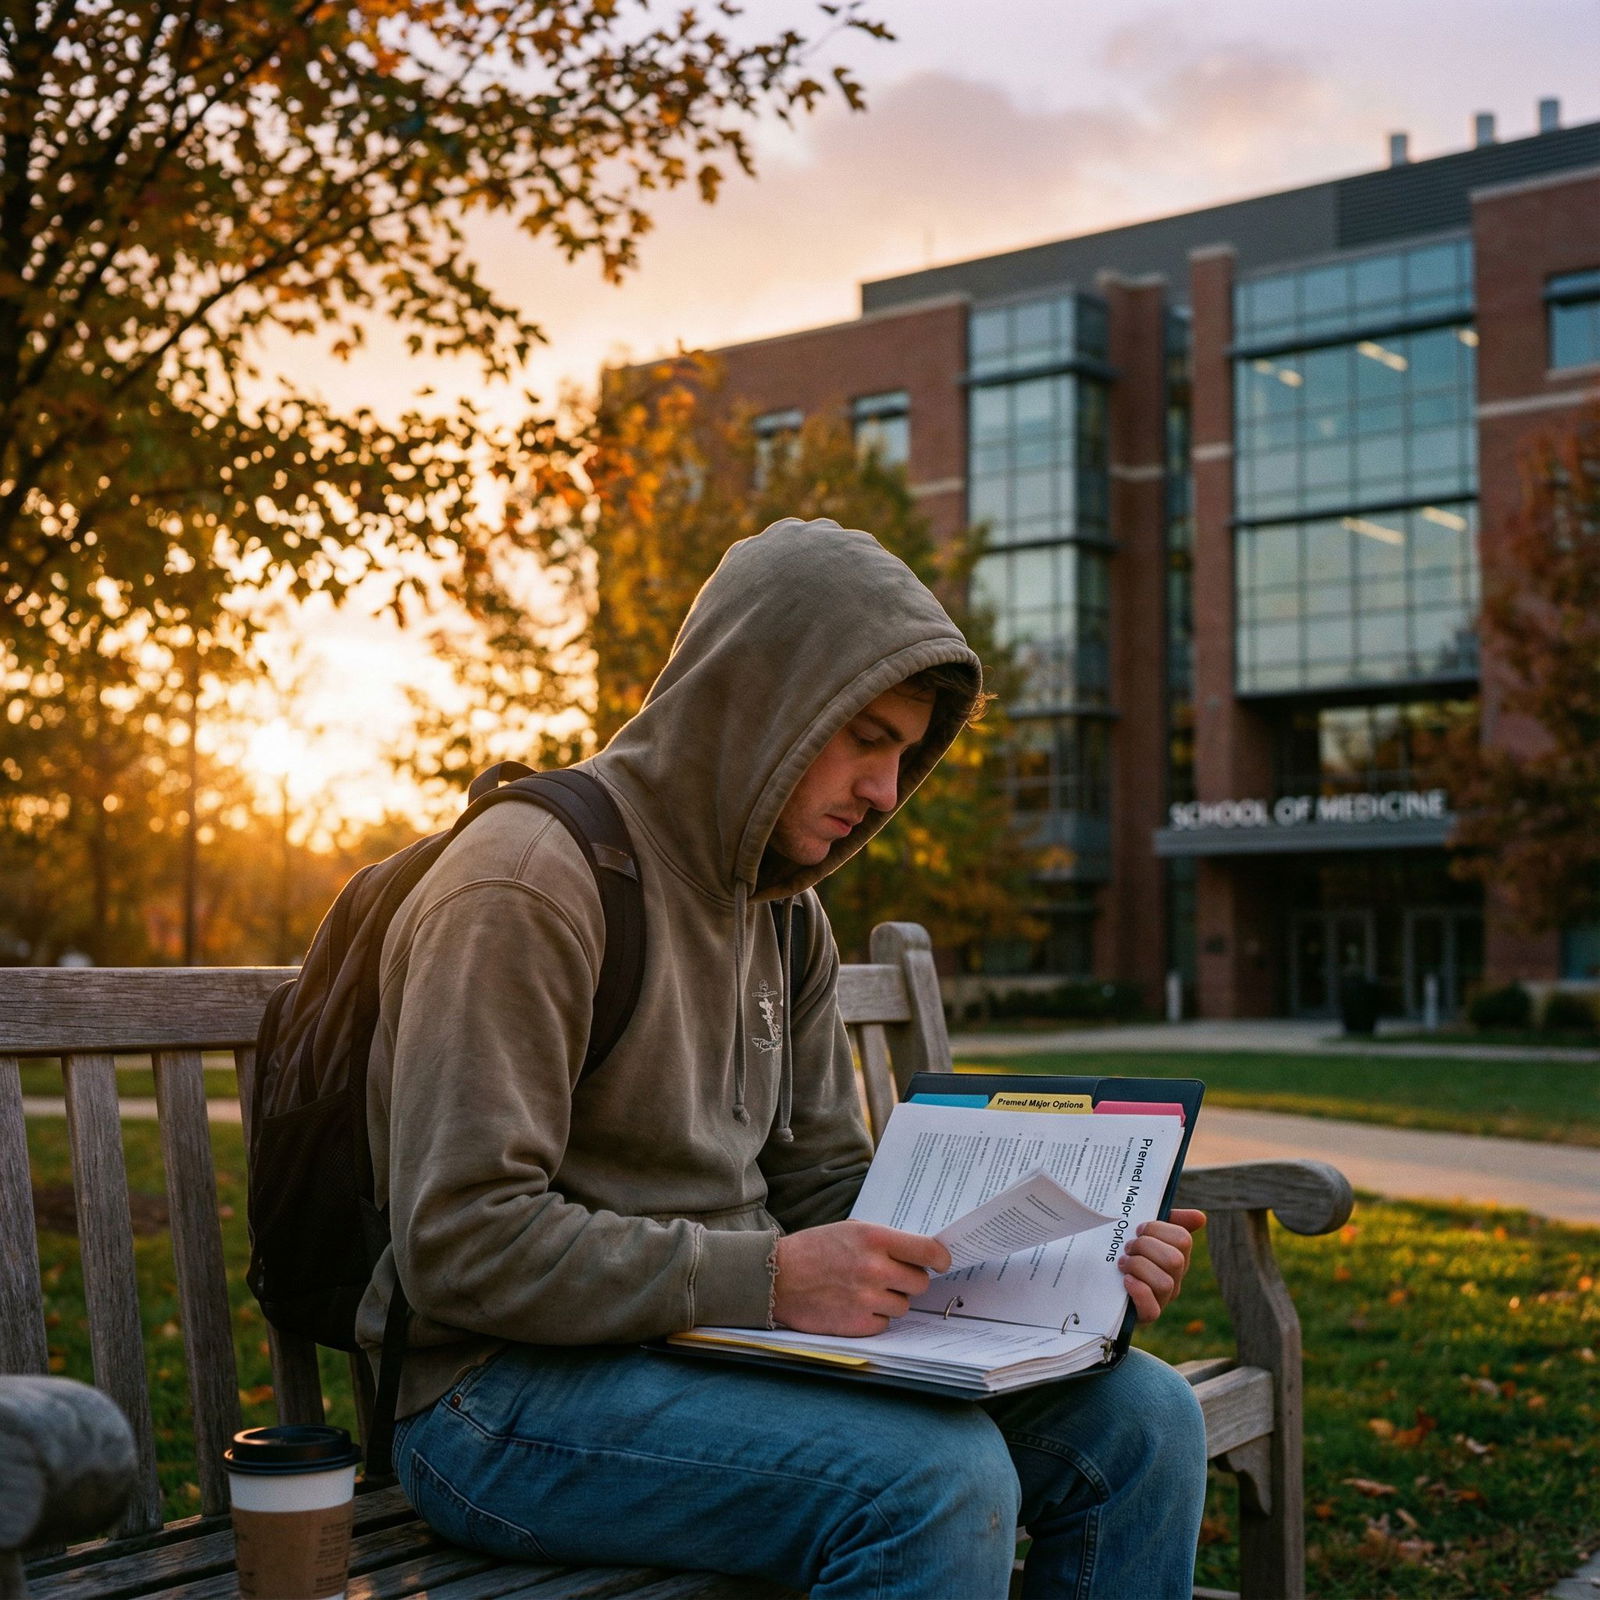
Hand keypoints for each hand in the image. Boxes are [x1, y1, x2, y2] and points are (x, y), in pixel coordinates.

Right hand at [773, 1221, 951, 1336]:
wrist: (776, 1277)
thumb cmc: (814, 1249)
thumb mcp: (851, 1231)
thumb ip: (885, 1241)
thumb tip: (920, 1253)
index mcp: (875, 1239)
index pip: (929, 1251)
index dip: (940, 1259)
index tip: (941, 1263)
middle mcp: (875, 1268)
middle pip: (920, 1283)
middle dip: (909, 1280)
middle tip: (889, 1277)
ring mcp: (866, 1298)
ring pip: (904, 1306)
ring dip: (890, 1300)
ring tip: (865, 1290)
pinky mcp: (857, 1324)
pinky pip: (884, 1324)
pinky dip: (874, 1318)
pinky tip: (854, 1305)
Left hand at [1120, 1208, 1205, 1324]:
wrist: (1097, 1287)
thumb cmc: (1125, 1253)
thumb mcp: (1142, 1233)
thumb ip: (1167, 1220)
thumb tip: (1201, 1217)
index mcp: (1175, 1254)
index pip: (1183, 1239)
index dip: (1159, 1229)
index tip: (1139, 1228)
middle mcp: (1173, 1277)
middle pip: (1174, 1260)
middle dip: (1146, 1247)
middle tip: (1128, 1247)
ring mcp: (1162, 1299)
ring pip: (1164, 1283)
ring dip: (1139, 1268)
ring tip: (1123, 1264)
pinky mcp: (1146, 1316)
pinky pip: (1152, 1309)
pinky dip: (1138, 1291)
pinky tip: (1126, 1281)